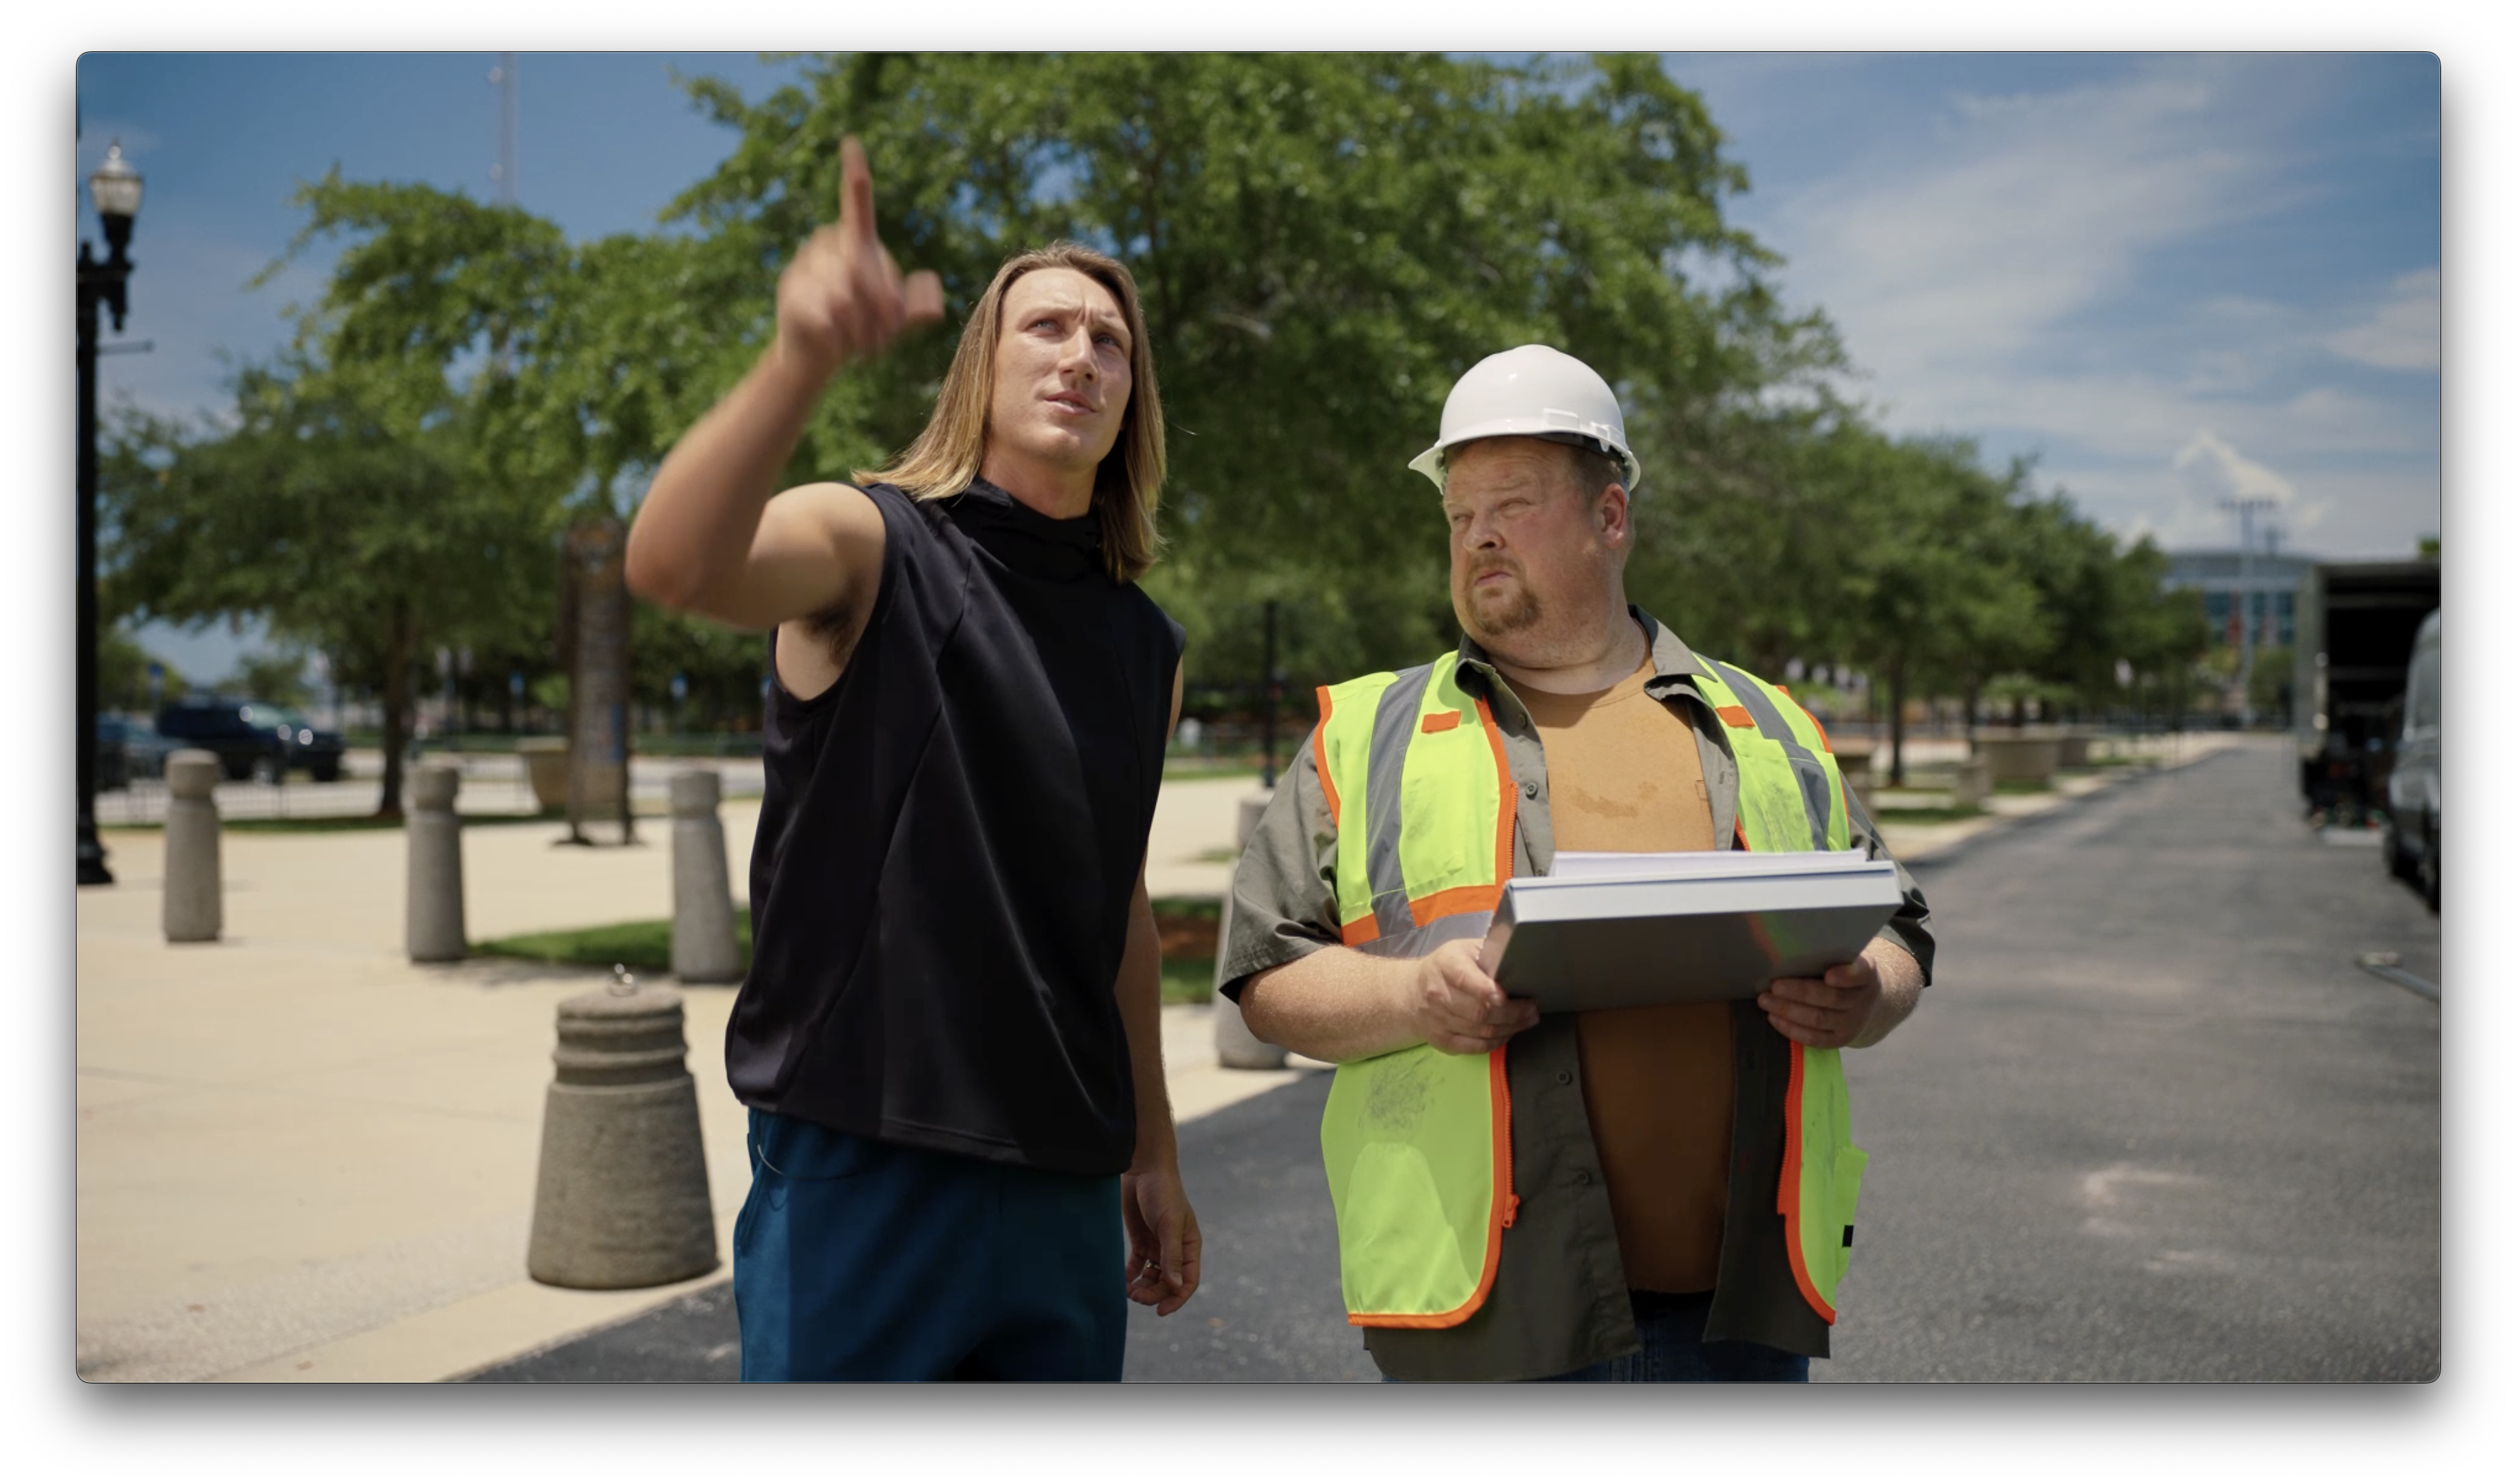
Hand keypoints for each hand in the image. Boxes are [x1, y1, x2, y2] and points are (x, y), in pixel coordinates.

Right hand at [774, 136, 944, 378]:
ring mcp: (804, 268)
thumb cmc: (860, 331)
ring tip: (859, 342)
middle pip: (862, 267)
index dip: (855, 175)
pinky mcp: (790, 294)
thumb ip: (917, 309)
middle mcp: (826, 246)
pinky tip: (836, 342)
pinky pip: (825, 315)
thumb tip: (933, 308)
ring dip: (861, 327)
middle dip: (882, 307)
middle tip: (886, 336)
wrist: (816, 357)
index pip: (857, 205)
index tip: (851, 142)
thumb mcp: (896, 322)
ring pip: (844, 296)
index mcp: (855, 244)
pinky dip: (839, 336)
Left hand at [1122, 1158, 1201, 1316]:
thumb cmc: (1163, 1193)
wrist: (1143, 1168)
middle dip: (1154, 1293)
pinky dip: (1131, 1276)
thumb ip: (1172, 1256)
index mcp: (1190, 1246)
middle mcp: (1175, 1249)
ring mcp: (1158, 1246)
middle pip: (1168, 1282)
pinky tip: (1122, 1282)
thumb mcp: (1169, 1224)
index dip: (1176, 1298)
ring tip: (1128, 1292)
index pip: (1189, 1281)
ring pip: (1152, 1277)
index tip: (1160, 1311)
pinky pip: (1138, 1266)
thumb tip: (1177, 1285)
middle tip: (1136, 1297)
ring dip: (1143, 1288)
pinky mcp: (1141, 1240)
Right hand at [1411, 938, 1538, 1054]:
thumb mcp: (1463, 949)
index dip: (1485, 989)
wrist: (1412, 993)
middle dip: (1512, 1012)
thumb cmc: (1446, 968)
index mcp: (1446, 965)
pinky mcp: (1442, 1041)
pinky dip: (1497, 1042)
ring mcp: (1439, 1020)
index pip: (1465, 978)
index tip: (1504, 996)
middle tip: (1532, 1009)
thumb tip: (1518, 960)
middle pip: (1480, 1010)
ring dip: (1511, 1028)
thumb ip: (1488, 953)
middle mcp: (1438, 994)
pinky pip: (1476, 1047)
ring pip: (1482, 1031)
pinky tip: (1508, 1033)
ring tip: (1527, 1020)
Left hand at [1760, 950, 1884, 1048]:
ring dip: (1789, 1011)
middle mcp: (1862, 1000)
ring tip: (1766, 1001)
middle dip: (1800, 992)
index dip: (1847, 976)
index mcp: (1866, 974)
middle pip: (1832, 998)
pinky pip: (1815, 1038)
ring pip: (1819, 1019)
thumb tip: (1788, 947)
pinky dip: (1792, 1029)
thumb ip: (1827, 953)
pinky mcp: (1841, 1039)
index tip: (1829, 975)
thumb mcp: (1844, 957)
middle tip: (1774, 986)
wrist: (1865, 1000)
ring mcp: (1853, 1023)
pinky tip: (1774, 1018)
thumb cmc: (1843, 970)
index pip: (1861, 973)